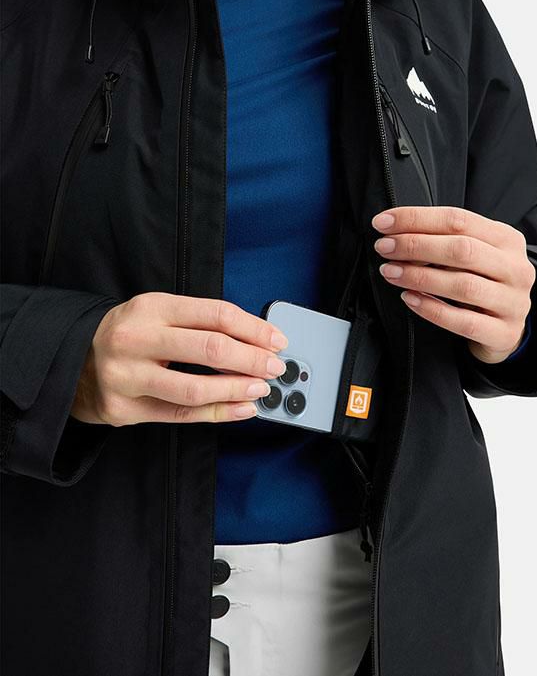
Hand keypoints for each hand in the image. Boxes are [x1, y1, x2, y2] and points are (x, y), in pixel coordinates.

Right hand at [71, 293, 287, 425]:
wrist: (73, 361)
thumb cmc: (130, 334)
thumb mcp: (159, 313)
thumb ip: (201, 323)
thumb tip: (257, 340)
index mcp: (152, 307)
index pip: (215, 314)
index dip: (253, 328)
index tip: (277, 340)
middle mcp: (137, 338)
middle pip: (209, 348)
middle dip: (252, 359)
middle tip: (275, 367)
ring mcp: (128, 375)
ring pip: (195, 387)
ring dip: (237, 390)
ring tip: (260, 390)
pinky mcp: (125, 408)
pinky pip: (181, 414)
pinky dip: (218, 413)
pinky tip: (241, 409)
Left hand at [372, 206, 535, 363]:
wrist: (506, 329)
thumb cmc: (482, 283)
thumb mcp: (473, 256)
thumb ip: (443, 241)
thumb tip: (395, 232)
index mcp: (507, 239)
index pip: (458, 220)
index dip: (417, 219)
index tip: (383, 223)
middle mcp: (516, 268)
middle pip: (462, 250)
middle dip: (415, 246)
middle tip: (384, 248)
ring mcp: (513, 302)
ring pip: (463, 285)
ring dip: (419, 276)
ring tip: (390, 272)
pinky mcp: (504, 333)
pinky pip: (463, 322)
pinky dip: (432, 309)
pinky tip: (409, 299)